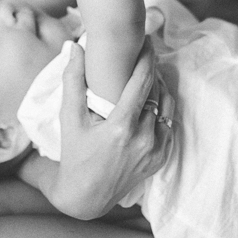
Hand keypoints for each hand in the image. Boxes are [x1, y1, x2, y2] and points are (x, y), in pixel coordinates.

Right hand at [46, 42, 174, 219]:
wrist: (86, 196)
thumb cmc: (74, 154)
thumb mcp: (69, 118)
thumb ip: (72, 80)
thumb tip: (74, 46)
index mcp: (121, 127)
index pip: (142, 81)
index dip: (146, 57)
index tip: (146, 40)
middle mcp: (143, 138)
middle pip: (157, 90)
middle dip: (152, 67)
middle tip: (146, 51)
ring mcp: (155, 150)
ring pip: (167, 106)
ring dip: (160, 86)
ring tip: (148, 73)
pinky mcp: (161, 158)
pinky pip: (169, 124)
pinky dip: (163, 108)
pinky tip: (151, 98)